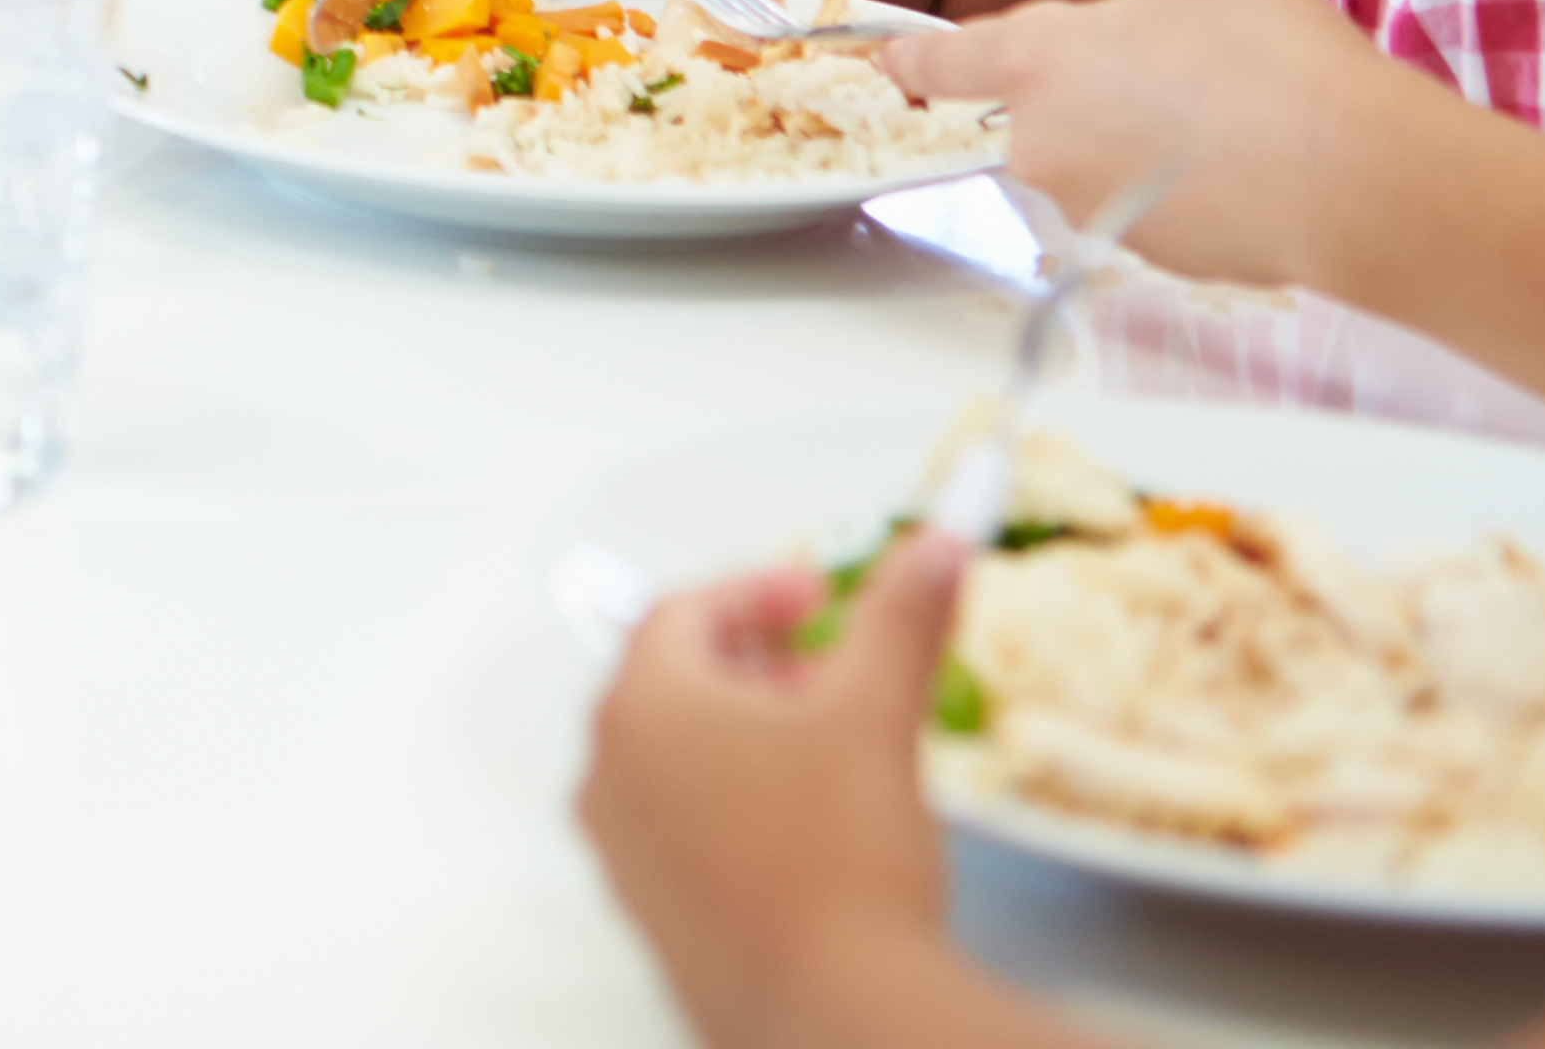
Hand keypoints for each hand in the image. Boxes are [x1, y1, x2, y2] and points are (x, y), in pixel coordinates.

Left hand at [578, 529, 975, 1048]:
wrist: (837, 1014)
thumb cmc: (842, 864)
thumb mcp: (880, 712)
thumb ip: (904, 614)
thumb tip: (937, 542)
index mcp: (642, 708)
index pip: (681, 612)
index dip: (757, 589)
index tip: (819, 595)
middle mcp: (607, 775)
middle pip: (669, 681)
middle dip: (754, 660)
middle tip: (829, 668)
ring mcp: (620, 852)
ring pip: (672, 757)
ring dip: (743, 732)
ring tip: (828, 746)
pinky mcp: (648, 913)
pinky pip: (676, 826)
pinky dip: (730, 799)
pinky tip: (807, 828)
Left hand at [880, 0, 1426, 293]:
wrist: (1351, 175)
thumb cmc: (1274, 61)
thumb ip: (1134, 5)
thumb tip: (1134, 35)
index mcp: (1039, 59)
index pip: (952, 61)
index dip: (919, 61)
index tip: (894, 64)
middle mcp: (1044, 142)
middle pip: (1045, 113)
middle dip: (1094, 95)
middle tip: (1182, 75)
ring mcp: (1090, 208)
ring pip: (1101, 159)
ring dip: (1143, 142)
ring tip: (1231, 120)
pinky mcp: (1143, 257)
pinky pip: (1147, 206)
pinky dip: (1182, 189)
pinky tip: (1247, 168)